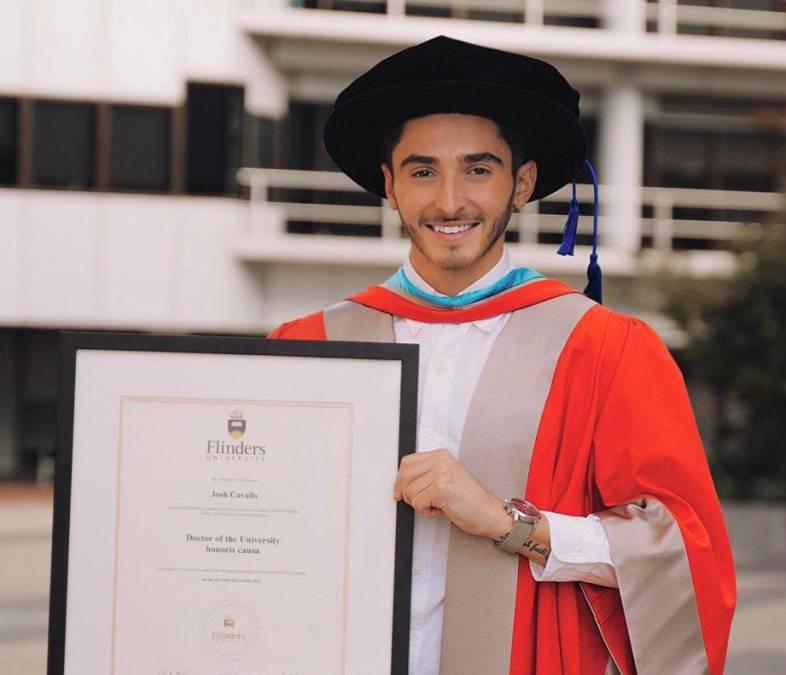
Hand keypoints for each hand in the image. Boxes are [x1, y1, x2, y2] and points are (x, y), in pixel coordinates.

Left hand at [393, 449, 510, 538]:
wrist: (488, 512)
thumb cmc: (468, 500)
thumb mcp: (446, 478)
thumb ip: (427, 474)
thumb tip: (400, 483)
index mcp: (440, 455)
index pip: (407, 462)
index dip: (400, 480)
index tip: (401, 492)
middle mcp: (440, 460)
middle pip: (404, 476)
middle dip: (407, 494)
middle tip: (422, 502)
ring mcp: (440, 473)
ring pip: (410, 492)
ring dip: (421, 505)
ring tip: (439, 505)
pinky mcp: (440, 488)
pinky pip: (418, 504)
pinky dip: (427, 512)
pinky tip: (442, 510)